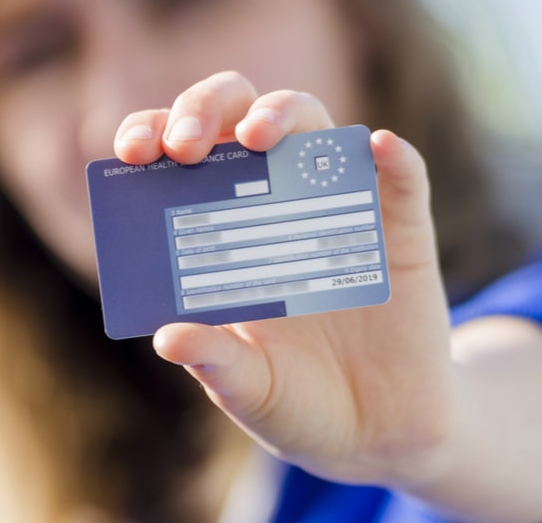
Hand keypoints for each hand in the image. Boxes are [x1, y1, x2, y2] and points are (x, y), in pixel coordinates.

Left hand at [114, 71, 454, 485]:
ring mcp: (345, 212)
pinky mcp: (404, 234)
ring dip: (286, 114)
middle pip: (245, 120)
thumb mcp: (250, 390)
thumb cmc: (299, 404)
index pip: (186, 159)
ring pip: (318, 128)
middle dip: (209, 108)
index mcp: (230, 236)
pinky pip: (405, 181)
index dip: (157, 135)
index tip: (136, 152)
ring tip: (260, 137)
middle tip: (188, 144)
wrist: (377, 433)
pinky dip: (396, 159)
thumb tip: (169, 336)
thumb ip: (218, 364)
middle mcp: (283, 208)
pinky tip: (380, 149)